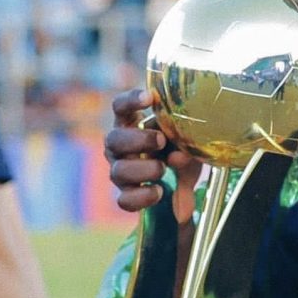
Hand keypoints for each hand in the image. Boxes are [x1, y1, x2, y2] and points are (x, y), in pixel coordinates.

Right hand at [104, 89, 202, 221]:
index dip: (130, 100)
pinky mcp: (126, 194)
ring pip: (118, 171)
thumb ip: (183, 145)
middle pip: (114, 139)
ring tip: (163, 168)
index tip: (149, 97)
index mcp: (130, 124)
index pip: (121, 107)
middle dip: (138, 140)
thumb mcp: (184, 140)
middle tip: (161, 140)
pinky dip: (142, 196)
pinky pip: (125, 200)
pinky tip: (159, 191)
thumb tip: (178, 157)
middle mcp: (119, 147)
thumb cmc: (176, 146)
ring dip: (143, 169)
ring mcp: (120, 171)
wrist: (179, 176)